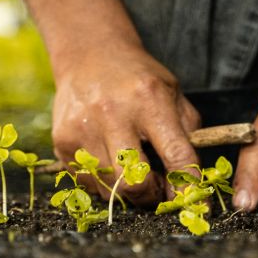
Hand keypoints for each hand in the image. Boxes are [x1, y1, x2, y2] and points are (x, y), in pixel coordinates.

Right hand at [51, 41, 200, 205]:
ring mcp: (83, 129)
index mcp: (150, 100)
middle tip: (159, 188)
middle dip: (152, 195)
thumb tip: (192, 180)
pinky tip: (111, 162)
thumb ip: (188, 133)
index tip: (195, 202)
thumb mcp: (173, 94)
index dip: (188, 185)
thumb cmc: (139, 79)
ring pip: (110, 189)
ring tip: (135, 171)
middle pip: (134, 182)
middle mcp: (114, 115)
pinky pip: (88, 184)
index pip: (176, 154)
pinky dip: (105, 184)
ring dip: (127, 190)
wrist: (90, 55)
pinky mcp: (62, 142)